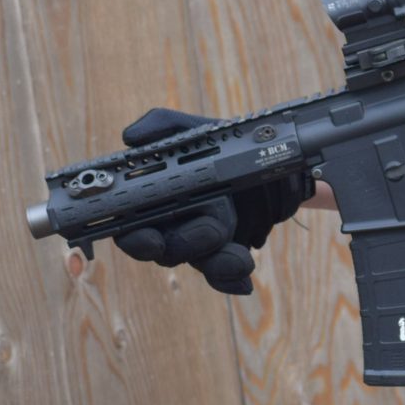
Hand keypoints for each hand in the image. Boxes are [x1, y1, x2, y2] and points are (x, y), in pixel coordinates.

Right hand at [111, 107, 306, 294]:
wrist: (274, 164)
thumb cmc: (226, 146)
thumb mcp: (200, 130)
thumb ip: (164, 126)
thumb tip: (132, 136)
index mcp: (155, 198)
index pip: (130, 225)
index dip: (134, 235)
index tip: (149, 235)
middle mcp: (171, 225)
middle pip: (163, 249)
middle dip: (184, 244)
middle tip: (211, 231)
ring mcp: (199, 243)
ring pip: (197, 262)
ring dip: (216, 260)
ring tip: (238, 254)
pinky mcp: (225, 254)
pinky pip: (222, 274)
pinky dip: (231, 278)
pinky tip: (244, 276)